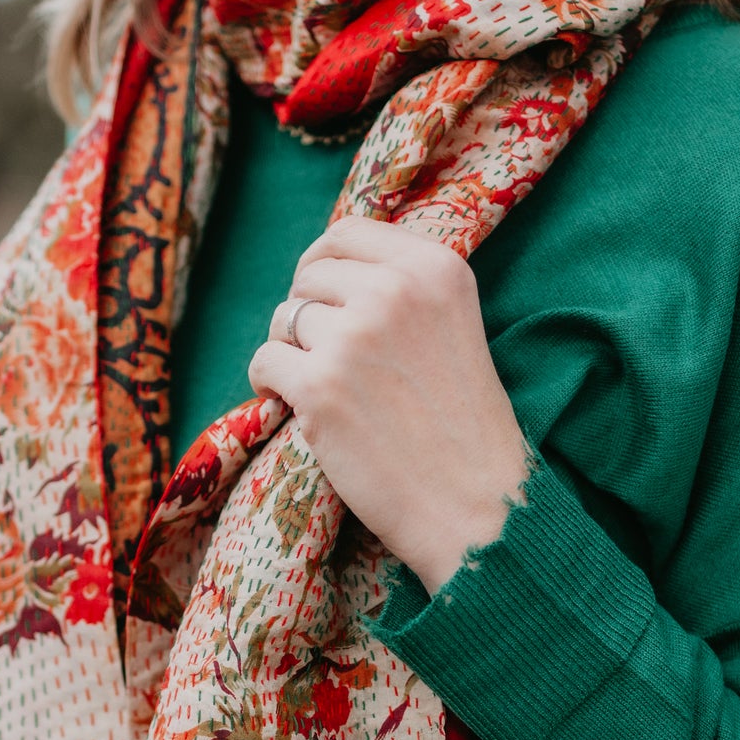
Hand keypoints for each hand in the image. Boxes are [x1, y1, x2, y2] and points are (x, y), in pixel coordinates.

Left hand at [248, 218, 529, 593]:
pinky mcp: (319, 387)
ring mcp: (353, 337)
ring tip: (323, 389)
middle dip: (307, 314)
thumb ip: (402, 288)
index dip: (323, 264)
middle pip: (309, 275)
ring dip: (290, 352)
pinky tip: (300, 410)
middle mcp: (394, 291)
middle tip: (327, 359)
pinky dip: (270, 386)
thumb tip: (326, 267)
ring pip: (283, 319)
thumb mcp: (453, 327)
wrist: (475, 507)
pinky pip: (264, 362)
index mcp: (436, 268)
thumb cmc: (463, 427)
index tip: (323, 297)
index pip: (347, 231)